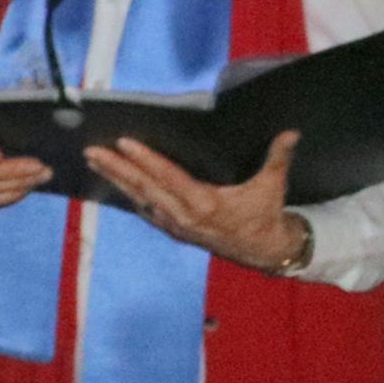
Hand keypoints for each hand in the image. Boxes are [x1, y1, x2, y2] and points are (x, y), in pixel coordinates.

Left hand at [90, 130, 305, 270]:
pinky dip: (127, 194)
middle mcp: (184, 215)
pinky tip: (111, 181)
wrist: (263, 251)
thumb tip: (292, 132)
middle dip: (116, 167)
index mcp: (206, 203)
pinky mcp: (173, 230)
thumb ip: (278, 158)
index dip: (145, 159)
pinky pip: (145, 209)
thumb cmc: (265, 214)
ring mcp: (175, 225)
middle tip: (91, 150)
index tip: (124, 143)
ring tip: (93, 160)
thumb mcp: (272, 186)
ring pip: (139, 198)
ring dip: (115, 179)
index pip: (169, 176)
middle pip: (144, 187)